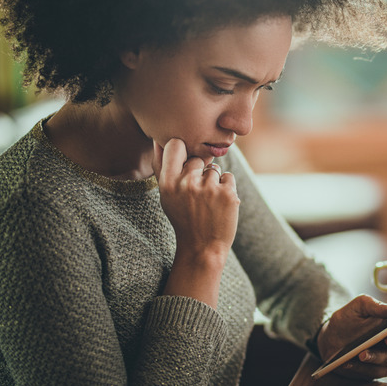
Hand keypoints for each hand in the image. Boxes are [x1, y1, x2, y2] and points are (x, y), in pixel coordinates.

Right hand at [152, 138, 239, 305]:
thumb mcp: (166, 195)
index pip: (175, 144)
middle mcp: (187, 183)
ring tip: (208, 203)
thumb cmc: (183, 218)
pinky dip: (227, 188)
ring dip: (214, 182)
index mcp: (167, 183)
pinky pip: (228, 177)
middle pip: (197, 159)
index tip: (184, 162)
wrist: (202, 247)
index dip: (182, 150)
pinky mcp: (228, 193)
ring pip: (214, 169)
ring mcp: (208, 188)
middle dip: (199, 172)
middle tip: (197, 196)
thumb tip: (158, 139)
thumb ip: (162, 167)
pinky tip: (219, 204)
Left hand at [317, 295, 386, 379]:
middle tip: (386, 339)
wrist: (331, 339)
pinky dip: (363, 368)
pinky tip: (350, 362)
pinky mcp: (379, 370)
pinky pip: (375, 371)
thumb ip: (377, 306)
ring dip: (376, 357)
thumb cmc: (348, 320)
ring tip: (361, 354)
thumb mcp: (358, 307)